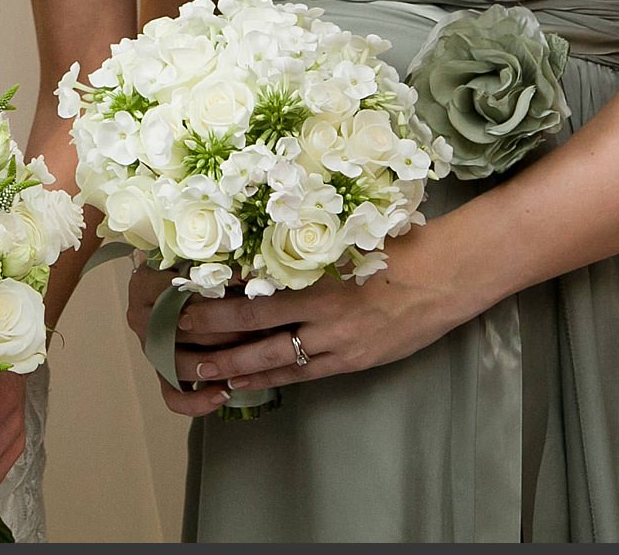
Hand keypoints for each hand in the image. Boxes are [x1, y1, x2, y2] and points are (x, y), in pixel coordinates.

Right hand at [127, 265, 238, 415]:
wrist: (179, 287)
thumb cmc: (195, 270)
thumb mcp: (200, 261)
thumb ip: (217, 268)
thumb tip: (250, 278)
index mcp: (145, 284)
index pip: (179, 293)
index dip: (215, 294)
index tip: (249, 290)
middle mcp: (141, 317)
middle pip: (180, 331)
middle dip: (223, 332)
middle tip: (259, 327)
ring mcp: (150, 348)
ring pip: (177, 365)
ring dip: (215, 364)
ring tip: (247, 358)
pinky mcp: (161, 372)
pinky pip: (173, 396)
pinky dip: (196, 401)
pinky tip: (223, 394)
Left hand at [152, 230, 484, 403]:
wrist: (448, 275)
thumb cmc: (398, 245)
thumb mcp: (347, 236)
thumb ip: (306, 244)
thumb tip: (258, 239)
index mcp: (316, 271)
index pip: (252, 283)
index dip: (214, 288)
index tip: (180, 286)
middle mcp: (320, 309)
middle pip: (251, 322)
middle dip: (208, 328)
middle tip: (170, 331)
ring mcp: (336, 340)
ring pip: (271, 355)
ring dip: (231, 364)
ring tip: (196, 371)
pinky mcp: (351, 361)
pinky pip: (302, 373)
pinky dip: (271, 377)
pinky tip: (245, 383)